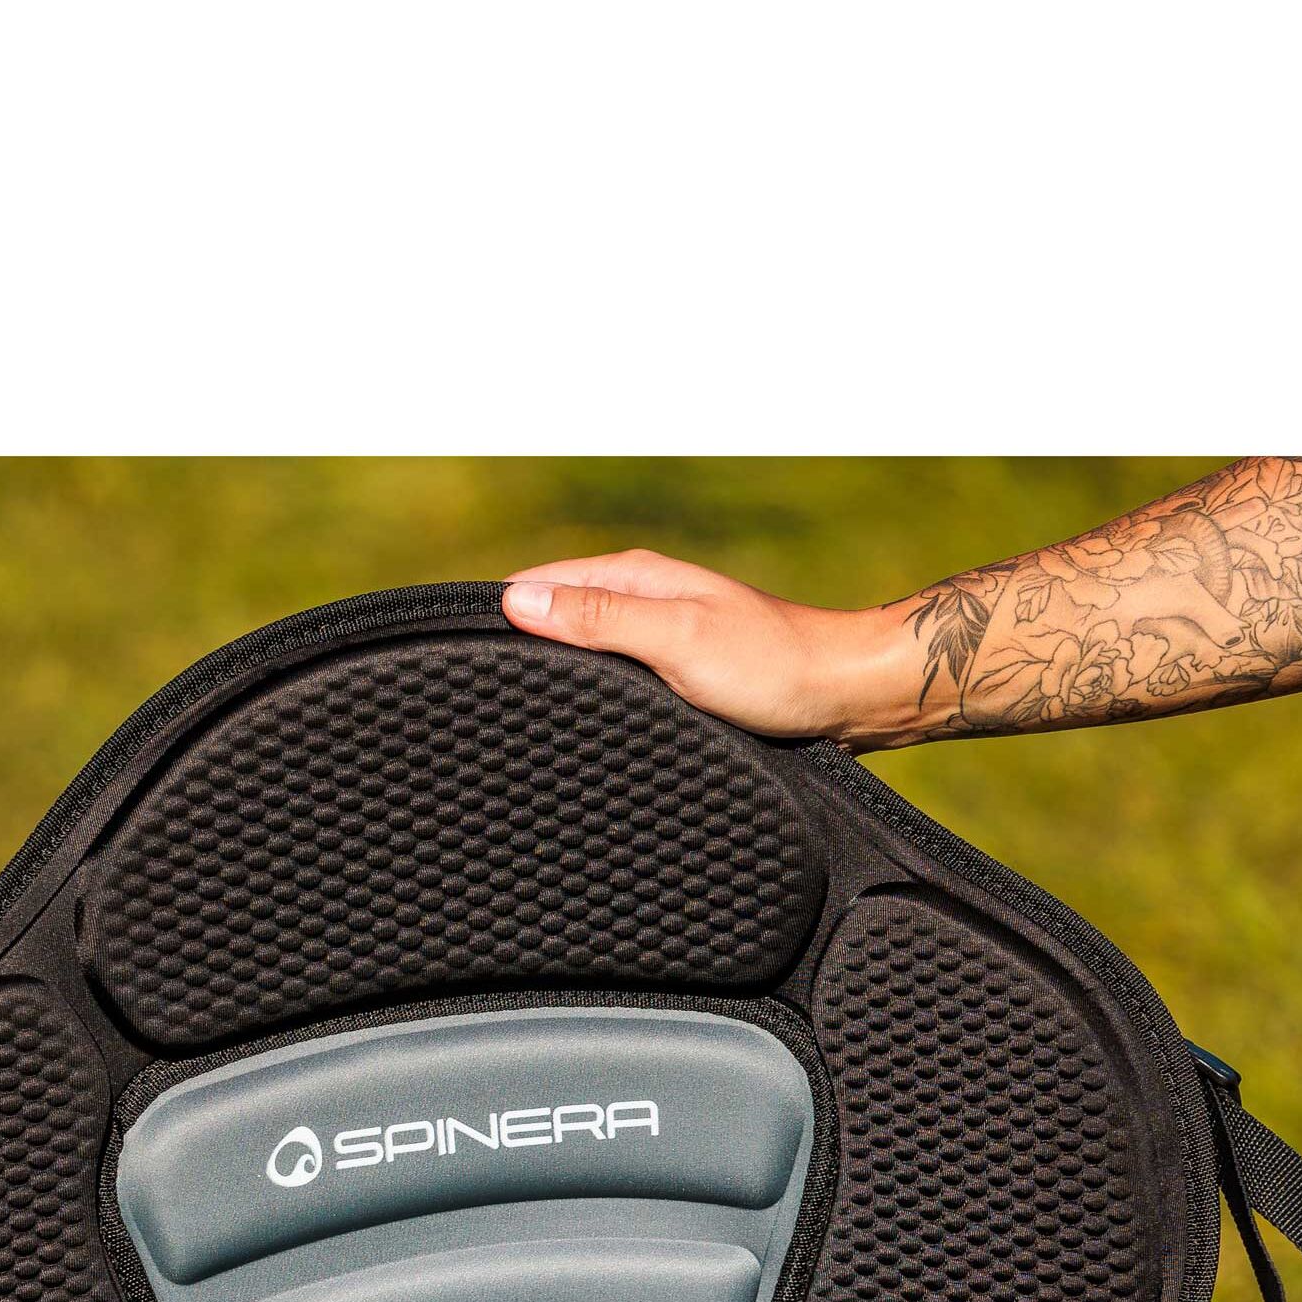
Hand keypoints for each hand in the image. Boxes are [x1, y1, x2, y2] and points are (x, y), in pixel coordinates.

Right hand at [502, 549, 904, 740]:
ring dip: (554, 673)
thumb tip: (518, 602)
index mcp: (636, 578)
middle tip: (471, 696)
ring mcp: (662, 637)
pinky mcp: (680, 673)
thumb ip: (599, 620)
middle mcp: (644, 601)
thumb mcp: (676, 639)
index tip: (454, 656)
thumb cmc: (771, 668)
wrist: (846, 696)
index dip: (497, 616)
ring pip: (584, 650)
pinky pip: (615, 678)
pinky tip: (578, 723)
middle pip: (556, 616)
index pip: (538, 585)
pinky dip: (590, 694)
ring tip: (512, 714)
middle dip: (516, 647)